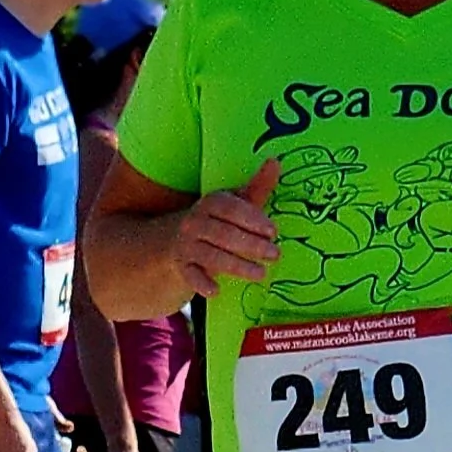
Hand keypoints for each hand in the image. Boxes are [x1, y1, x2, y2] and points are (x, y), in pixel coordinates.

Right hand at [172, 159, 281, 298]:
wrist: (176, 242)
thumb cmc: (217, 221)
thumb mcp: (235, 204)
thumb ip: (257, 188)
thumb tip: (276, 161)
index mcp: (211, 203)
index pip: (231, 209)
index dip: (253, 220)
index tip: (273, 231)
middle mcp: (195, 222)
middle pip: (224, 234)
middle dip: (251, 245)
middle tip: (275, 254)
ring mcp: (187, 245)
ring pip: (212, 256)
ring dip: (237, 266)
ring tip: (261, 274)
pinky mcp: (182, 267)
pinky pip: (191, 276)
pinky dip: (202, 283)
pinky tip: (216, 290)